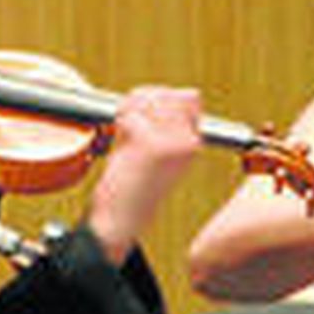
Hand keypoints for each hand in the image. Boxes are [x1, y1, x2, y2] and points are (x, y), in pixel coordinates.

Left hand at [86, 86, 201, 262]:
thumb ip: (168, 126)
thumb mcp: (162, 156)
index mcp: (194, 145)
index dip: (163, 101)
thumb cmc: (132, 190)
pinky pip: (131, 110)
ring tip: (126, 134)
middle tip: (133, 128)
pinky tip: (119, 139)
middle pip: (170, 92)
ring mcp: (169, 141)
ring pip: (151, 96)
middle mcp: (187, 142)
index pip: (190, 97)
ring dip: (131, 109)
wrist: (120, 221)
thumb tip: (166, 94)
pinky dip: (119, 119)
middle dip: (147, 101)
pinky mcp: (148, 143)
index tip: (147, 119)